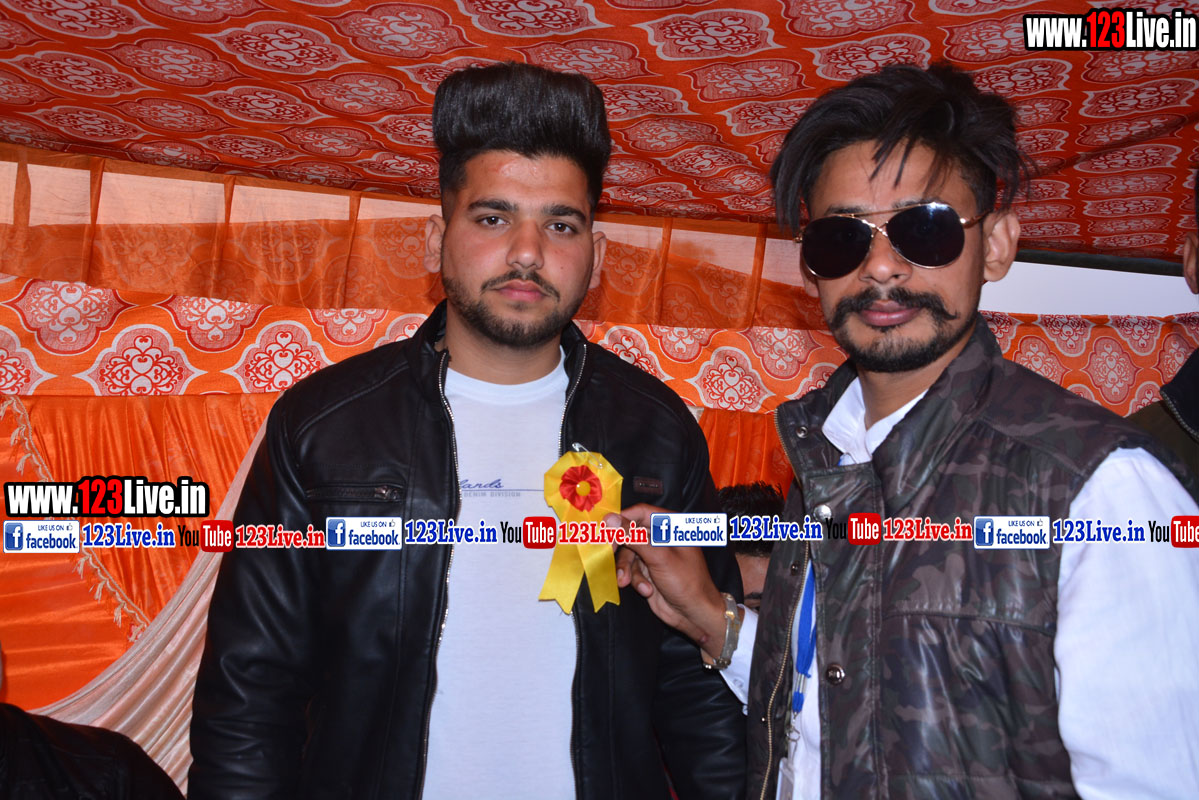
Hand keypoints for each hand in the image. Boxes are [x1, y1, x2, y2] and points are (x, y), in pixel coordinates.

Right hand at [607, 504, 730, 658]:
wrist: (694, 615)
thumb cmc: (686, 582)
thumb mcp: (659, 558)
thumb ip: (634, 537)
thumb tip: (609, 519)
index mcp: (672, 526)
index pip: (641, 512)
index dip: (622, 519)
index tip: (605, 530)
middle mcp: (661, 537)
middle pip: (630, 533)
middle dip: (621, 548)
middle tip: (608, 554)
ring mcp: (654, 555)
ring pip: (627, 554)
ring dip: (627, 570)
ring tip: (626, 582)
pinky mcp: (648, 571)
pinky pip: (631, 570)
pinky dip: (636, 580)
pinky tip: (646, 591)